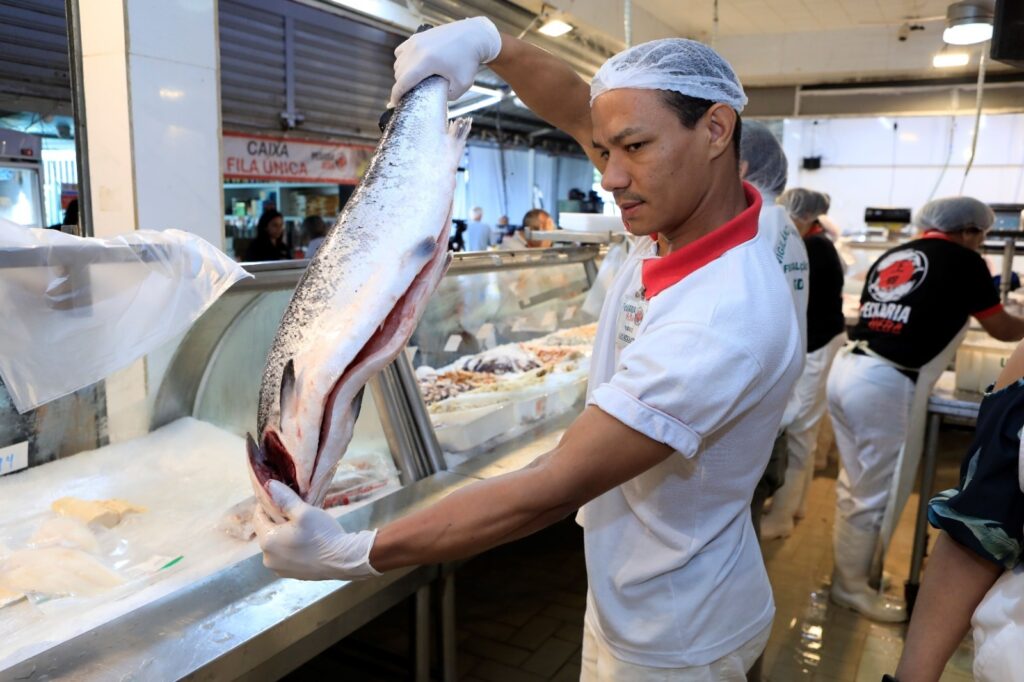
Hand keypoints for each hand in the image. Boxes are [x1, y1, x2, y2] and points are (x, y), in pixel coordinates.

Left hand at [253, 481, 380, 580]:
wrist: (344, 560)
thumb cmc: (322, 534)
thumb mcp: (304, 511)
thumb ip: (284, 498)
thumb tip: (269, 486)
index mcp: (267, 541)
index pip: (257, 517)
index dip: (267, 505)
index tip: (281, 497)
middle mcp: (268, 558)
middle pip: (267, 532)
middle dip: (278, 520)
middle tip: (296, 511)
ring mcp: (279, 569)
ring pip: (277, 545)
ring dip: (285, 534)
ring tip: (303, 527)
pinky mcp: (292, 575)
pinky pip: (286, 556)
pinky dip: (292, 547)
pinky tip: (307, 542)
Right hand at [390, 17, 501, 105]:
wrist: (473, 36)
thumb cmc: (469, 60)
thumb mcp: (462, 85)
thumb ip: (447, 96)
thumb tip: (435, 98)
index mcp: (426, 62)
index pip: (403, 81)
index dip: (396, 94)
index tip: (394, 103)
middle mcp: (417, 50)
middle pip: (399, 72)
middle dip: (402, 85)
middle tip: (409, 94)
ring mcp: (416, 41)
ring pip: (398, 61)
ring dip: (401, 73)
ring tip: (412, 81)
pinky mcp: (418, 36)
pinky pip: (401, 51)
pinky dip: (403, 60)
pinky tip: (412, 66)